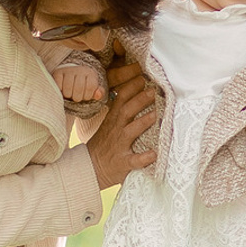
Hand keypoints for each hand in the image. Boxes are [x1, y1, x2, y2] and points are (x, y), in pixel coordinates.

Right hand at [51, 61, 106, 106]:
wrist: (70, 74)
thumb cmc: (83, 85)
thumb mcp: (93, 88)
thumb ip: (99, 93)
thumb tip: (98, 95)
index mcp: (90, 73)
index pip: (91, 86)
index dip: (88, 95)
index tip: (85, 96)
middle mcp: (80, 69)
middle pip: (79, 88)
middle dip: (77, 97)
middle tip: (76, 97)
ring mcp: (68, 70)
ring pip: (68, 88)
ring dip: (68, 95)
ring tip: (70, 94)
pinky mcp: (58, 73)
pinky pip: (58, 86)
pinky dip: (60, 91)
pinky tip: (62, 90)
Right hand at [84, 56, 159, 191]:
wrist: (90, 168)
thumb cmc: (104, 144)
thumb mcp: (109, 124)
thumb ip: (121, 110)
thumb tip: (139, 94)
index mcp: (113, 120)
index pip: (120, 99)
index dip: (130, 87)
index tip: (142, 77)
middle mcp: (116, 130)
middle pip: (126, 111)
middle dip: (139, 100)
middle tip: (153, 91)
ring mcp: (119, 146)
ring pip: (130, 132)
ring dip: (142, 122)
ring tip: (155, 115)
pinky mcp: (123, 163)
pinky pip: (133, 160)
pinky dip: (143, 157)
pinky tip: (154, 154)